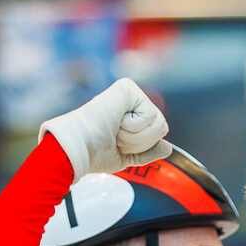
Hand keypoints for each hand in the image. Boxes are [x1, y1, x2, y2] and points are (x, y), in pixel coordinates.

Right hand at [39, 77, 172, 179]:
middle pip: (162, 127)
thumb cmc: (93, 154)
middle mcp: (130, 101)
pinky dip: (134, 127)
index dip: (140, 147)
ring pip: (159, 123)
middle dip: (141, 142)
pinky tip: (116, 122)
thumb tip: (167, 147)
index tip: (116, 144)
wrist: (78, 148)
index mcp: (129, 115)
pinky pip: (150, 114)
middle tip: (116, 137)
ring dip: (136, 137)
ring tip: (115, 130)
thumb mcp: (125, 157)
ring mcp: (129, 92)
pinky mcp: (126, 88)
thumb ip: (146, 152)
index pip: (157, 133)